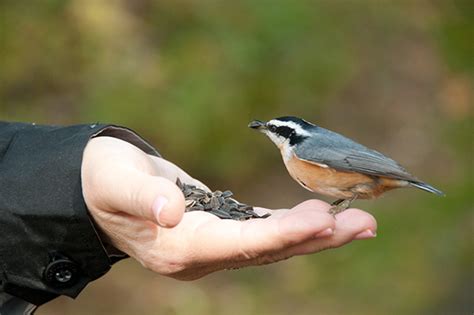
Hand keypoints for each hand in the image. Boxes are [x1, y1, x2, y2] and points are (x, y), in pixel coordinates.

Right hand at [81, 136, 376, 279]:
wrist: (101, 189)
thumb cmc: (104, 181)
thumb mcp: (116, 182)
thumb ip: (143, 196)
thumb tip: (174, 210)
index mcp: (178, 248)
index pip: (239, 244)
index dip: (281, 232)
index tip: (322, 218)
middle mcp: (203, 255)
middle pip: (268, 250)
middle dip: (316, 237)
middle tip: (364, 223)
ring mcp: (215, 246)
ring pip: (274, 244)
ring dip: (317, 233)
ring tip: (362, 221)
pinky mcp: (223, 230)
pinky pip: (266, 231)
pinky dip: (296, 224)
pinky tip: (325, 217)